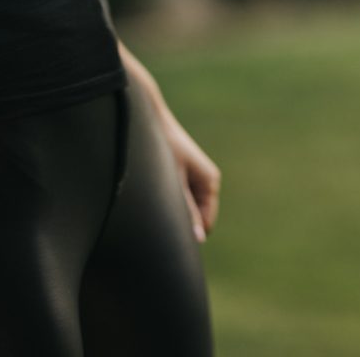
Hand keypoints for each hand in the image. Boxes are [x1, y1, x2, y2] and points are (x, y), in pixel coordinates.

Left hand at [157, 110, 221, 242]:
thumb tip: (198, 238)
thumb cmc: (161, 148)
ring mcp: (196, 181)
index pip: (206, 225)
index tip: (166, 235)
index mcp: (210, 182)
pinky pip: (180, 202)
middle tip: (157, 223)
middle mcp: (206, 182)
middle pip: (198, 220)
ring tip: (153, 205)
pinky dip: (169, 205)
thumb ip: (186, 210)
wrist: (149, 121)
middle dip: (182, 225)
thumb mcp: (173, 182)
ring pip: (188, 212)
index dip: (189, 235)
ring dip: (173, 214)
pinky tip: (153, 197)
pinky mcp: (183, 178)